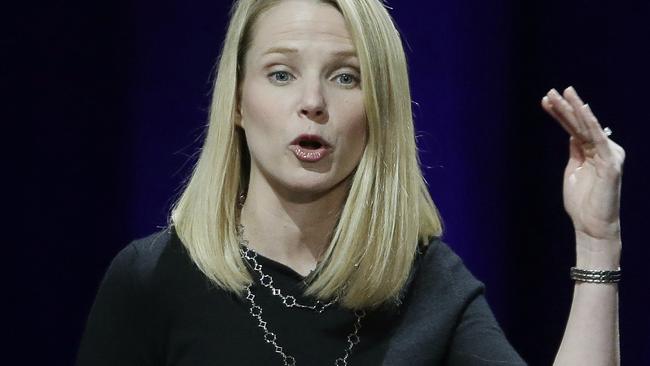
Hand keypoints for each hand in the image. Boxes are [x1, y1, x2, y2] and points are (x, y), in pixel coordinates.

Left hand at [541, 87, 624, 249]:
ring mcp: (607, 154)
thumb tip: (572, 133)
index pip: (573, 127)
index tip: (545, 101)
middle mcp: (601, 149)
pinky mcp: (610, 162)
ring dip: (574, 108)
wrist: (591, 225)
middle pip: (579, 124)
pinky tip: (581, 109)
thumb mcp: (574, 170)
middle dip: (564, 107)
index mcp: (591, 151)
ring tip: (561, 92)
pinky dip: (590, 122)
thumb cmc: (582, 202)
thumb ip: (576, 151)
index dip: (560, 113)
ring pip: (587, 126)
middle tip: (550, 91)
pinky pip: (598, 138)